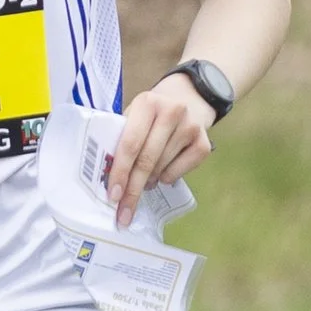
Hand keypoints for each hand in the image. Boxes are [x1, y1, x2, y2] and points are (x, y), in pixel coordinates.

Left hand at [104, 72, 215, 225]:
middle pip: (146, 160)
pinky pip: (179, 172)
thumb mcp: (134, 115)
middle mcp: (172, 111)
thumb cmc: (151, 114)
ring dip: (148, 182)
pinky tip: (162, 173)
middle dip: (133, 190)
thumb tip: (105, 178)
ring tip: (142, 182)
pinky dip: (167, 178)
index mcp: (147, 103)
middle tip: (123, 212)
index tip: (113, 196)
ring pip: (162, 168)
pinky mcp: (205, 142)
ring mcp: (191, 127)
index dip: (120, 172)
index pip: (130, 143)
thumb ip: (121, 138)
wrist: (188, 98)